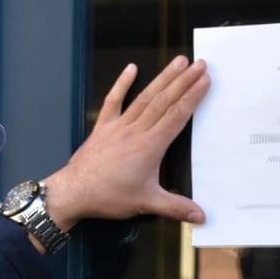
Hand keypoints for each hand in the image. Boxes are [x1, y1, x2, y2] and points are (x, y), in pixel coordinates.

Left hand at [41, 56, 209, 230]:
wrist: (74, 192)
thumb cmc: (109, 197)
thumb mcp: (146, 203)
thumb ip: (176, 208)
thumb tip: (201, 216)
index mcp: (150, 146)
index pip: (177, 116)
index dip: (193, 96)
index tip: (205, 80)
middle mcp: (136, 131)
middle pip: (165, 100)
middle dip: (184, 81)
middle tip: (200, 64)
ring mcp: (118, 126)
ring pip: (145, 97)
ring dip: (163, 78)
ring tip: (178, 62)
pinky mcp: (103, 127)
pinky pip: (114, 101)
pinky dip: (122, 83)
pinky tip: (131, 68)